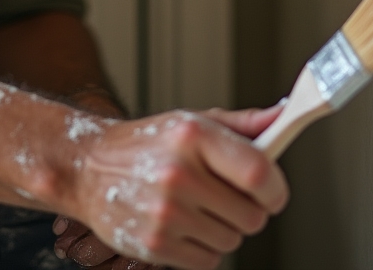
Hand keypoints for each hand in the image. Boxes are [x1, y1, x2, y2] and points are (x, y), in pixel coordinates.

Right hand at [62, 105, 287, 269]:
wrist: (90, 167)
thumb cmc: (149, 144)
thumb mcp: (193, 121)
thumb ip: (242, 124)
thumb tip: (282, 117)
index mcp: (193, 136)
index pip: (259, 173)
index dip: (276, 189)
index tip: (272, 191)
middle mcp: (179, 174)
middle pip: (252, 216)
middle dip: (247, 209)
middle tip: (224, 194)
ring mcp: (166, 212)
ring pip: (232, 240)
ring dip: (223, 228)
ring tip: (197, 206)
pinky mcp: (155, 245)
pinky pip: (208, 261)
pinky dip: (202, 248)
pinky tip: (183, 224)